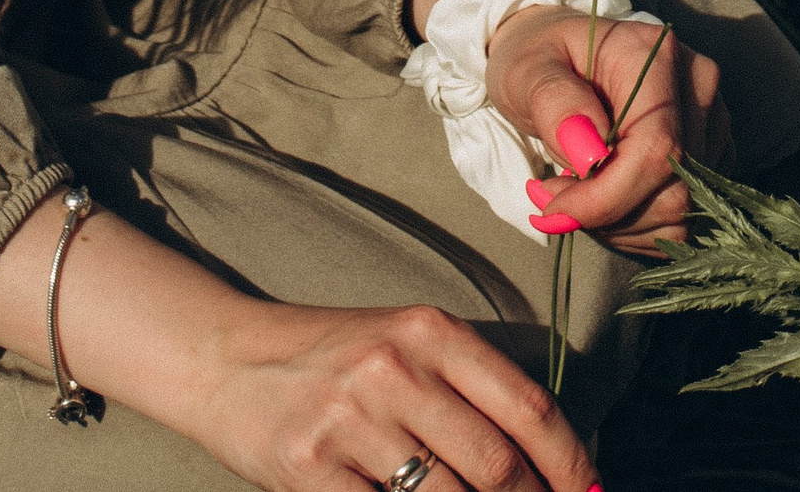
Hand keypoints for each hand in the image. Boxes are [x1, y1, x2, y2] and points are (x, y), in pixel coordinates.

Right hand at [188, 297, 598, 491]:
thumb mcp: (404, 345)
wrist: (228, 358)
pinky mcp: (310, 469)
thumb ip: (469, 390)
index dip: (572, 466)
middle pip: (497, 466)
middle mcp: (395, 368)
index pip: (529, 407)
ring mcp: (351, 421)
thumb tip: (546, 462)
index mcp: (430, 330)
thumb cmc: (330, 357)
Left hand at [487, 3, 728, 250]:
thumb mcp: (526, 72)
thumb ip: (554, 104)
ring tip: (578, 193)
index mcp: (653, 54)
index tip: (555, 208)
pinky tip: (607, 198)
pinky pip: (685, 219)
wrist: (557, 59)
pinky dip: (637, 226)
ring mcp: (711, 120)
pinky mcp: (712, 154)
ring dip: (619, 224)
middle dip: (607, 213)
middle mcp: (696, 84)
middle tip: (555, 197)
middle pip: (674, 189)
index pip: (656, 148)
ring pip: (682, 214)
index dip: (608, 197)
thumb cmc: (539, 61)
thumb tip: (589, 154)